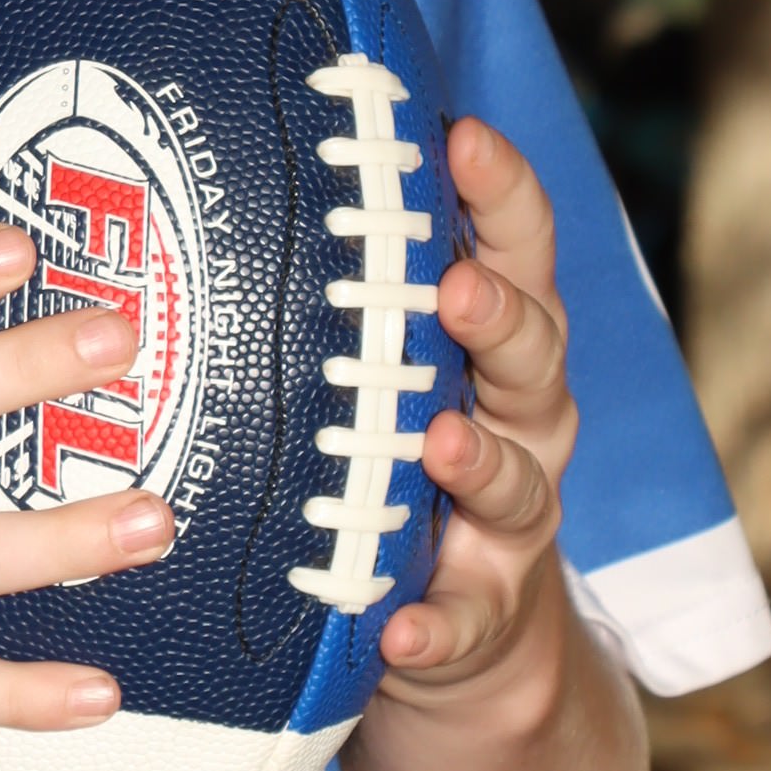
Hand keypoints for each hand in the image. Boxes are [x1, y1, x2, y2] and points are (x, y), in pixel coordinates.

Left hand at [373, 115, 575, 712]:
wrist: (463, 634)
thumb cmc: (401, 461)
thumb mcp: (391, 370)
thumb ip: (348, 294)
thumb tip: (238, 166)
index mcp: (494, 346)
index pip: (516, 252)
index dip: (500, 194)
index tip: (462, 137)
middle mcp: (521, 422)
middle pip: (532, 357)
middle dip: (498, 318)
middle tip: (455, 288)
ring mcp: (508, 523)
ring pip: (515, 483)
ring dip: (480, 461)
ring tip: (440, 445)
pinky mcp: (479, 615)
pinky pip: (460, 621)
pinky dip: (434, 625)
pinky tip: (399, 628)